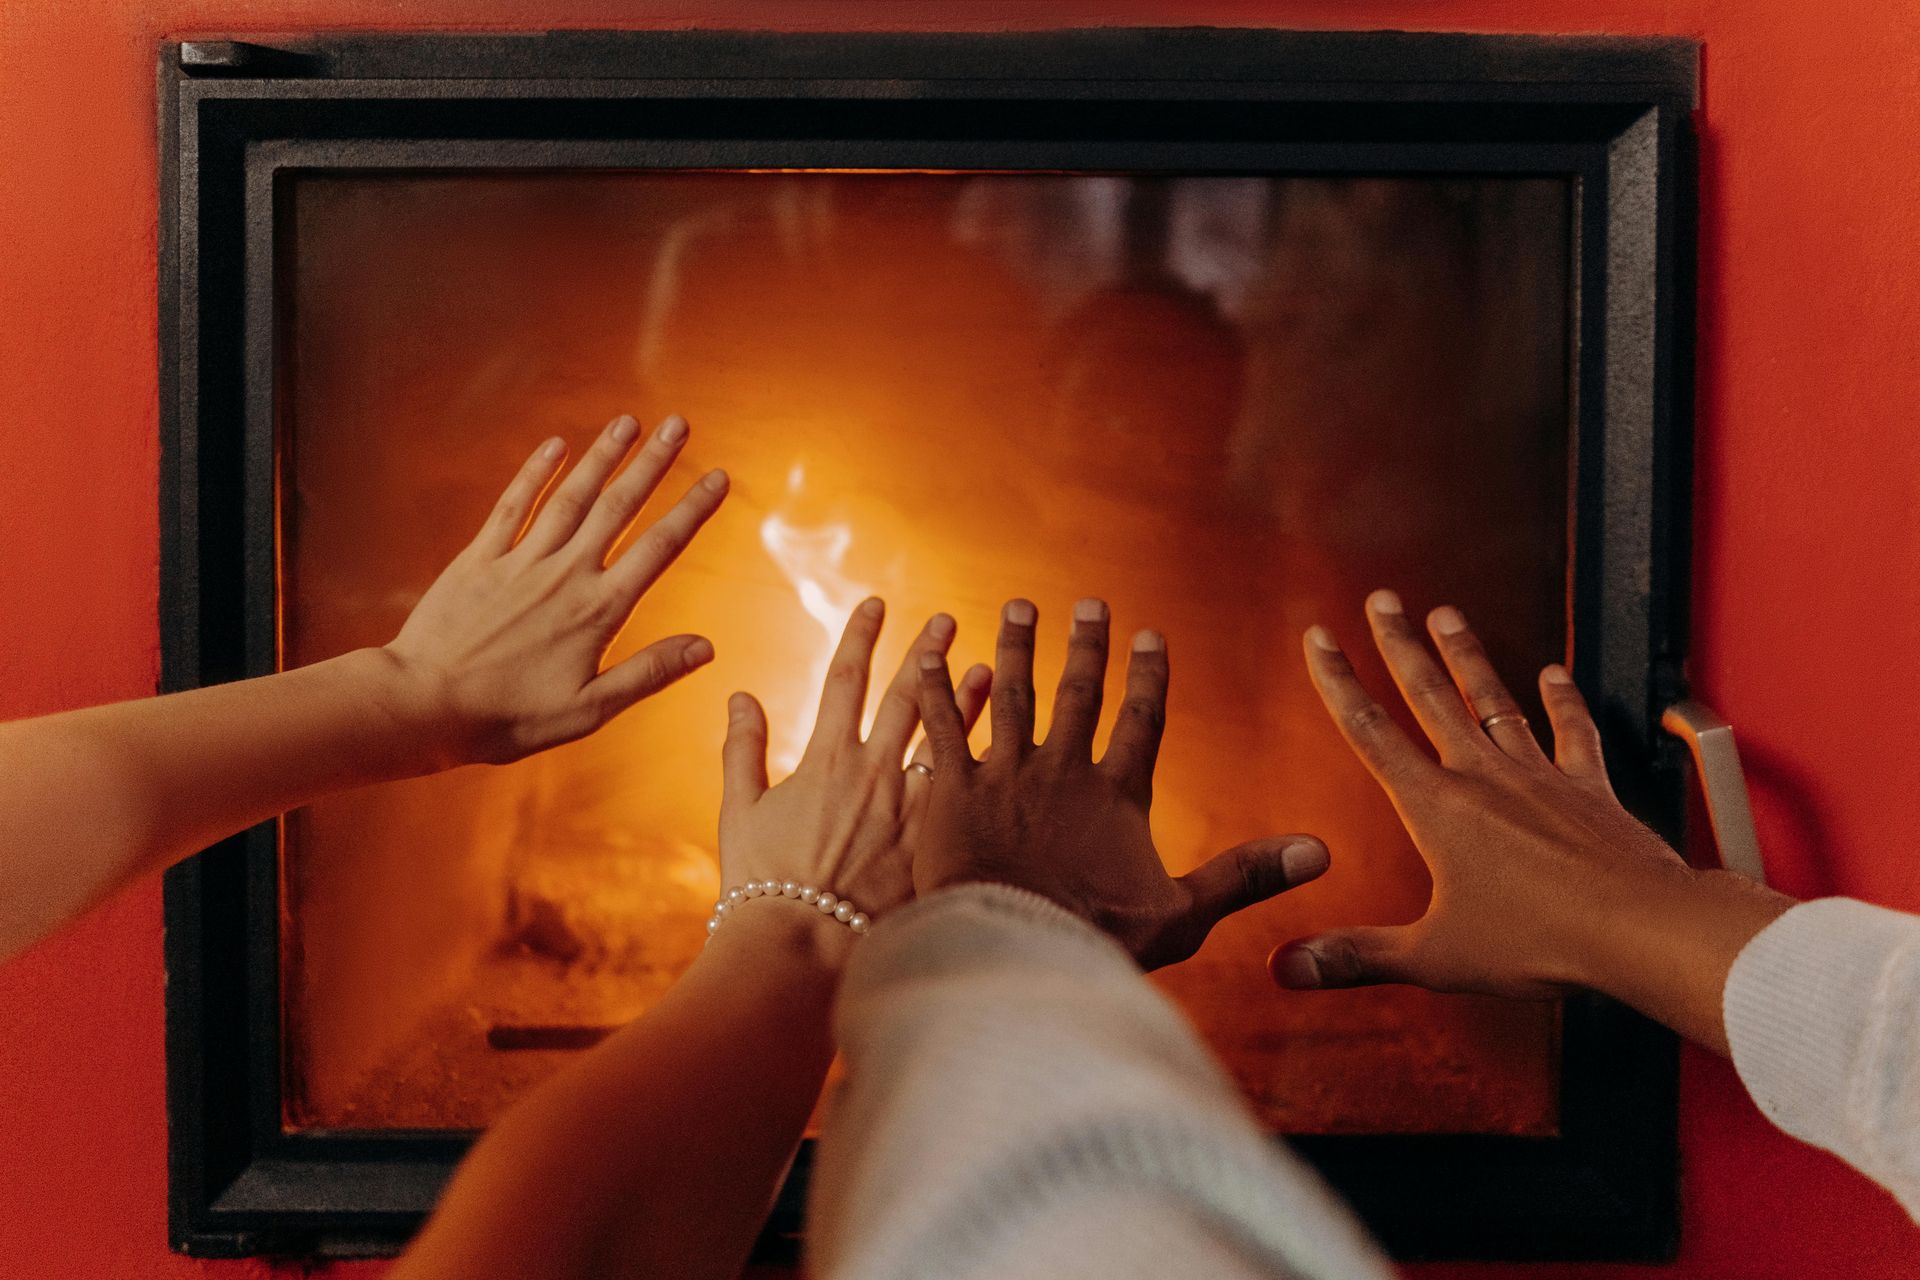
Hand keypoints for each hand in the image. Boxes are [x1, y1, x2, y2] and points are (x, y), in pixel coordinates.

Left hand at [383, 414, 727, 767]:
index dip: (693, 509)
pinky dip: (535, 472)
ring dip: (602, 456)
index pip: (659, 548)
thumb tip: (707, 647)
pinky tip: (555, 445)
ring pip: (571, 496)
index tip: (719, 476)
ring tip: (629, 422)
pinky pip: (512, 505)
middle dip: (653, 463)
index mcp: (598, 611)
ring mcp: (520, 561)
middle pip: (619, 507)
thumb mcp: (588, 710)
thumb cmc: (508, 718)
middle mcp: (565, 575)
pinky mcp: (479, 559)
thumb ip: (648, 673)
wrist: (423, 705)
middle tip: (680, 423)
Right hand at [719, 598, 991, 941]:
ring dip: (968, 700)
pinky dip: (984, 764)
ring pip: (950, 739)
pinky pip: (967, 794)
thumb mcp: (740, 812)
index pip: (845, 677)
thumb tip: (739, 696)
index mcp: (825, 758)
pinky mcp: (936, 844)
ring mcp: (911, 808)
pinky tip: (1006, 749)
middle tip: (949, 620)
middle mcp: (874, 772)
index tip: (877, 603)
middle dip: (927, 652)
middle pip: (907, 696)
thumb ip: (742, 749)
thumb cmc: (762, 889)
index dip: (862, 635)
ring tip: (989, 668)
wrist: (800, 951)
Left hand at [914, 597, 1328, 969]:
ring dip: (1017, 648)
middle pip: (1078, 694)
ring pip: (1013, 694)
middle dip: (1086, 645)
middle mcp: (1063, 770)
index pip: (1141, 721)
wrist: (1014, 950)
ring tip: (1018, 608)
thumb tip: (1322, 853)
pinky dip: (936, 688)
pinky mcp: (953, 789)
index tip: (1150, 637)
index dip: (1148, 677)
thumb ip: (1247, 875)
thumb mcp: (1185, 914)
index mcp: (1118, 795)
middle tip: (1088, 604)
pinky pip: (943, 726)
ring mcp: (1006, 775)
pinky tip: (927, 653)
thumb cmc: (1099, 940)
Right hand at [1273, 591, 1790, 1049]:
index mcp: (1435, 808)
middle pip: (1429, 695)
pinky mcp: (1588, 787)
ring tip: (1446, 615)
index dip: (1338, 681)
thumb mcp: (1432, 957)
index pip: (1370, 731)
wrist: (1637, 927)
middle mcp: (1482, 776)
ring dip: (1466, 656)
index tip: (1319, 637)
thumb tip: (1285, 967)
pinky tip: (1554, 673)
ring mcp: (1538, 775)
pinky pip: (1571, 732)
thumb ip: (1356, 957)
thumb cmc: (1537, 943)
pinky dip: (1562, 700)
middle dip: (1398, 644)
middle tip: (1381, 600)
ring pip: (1492, 699)